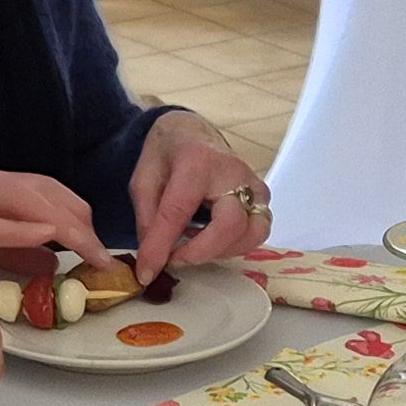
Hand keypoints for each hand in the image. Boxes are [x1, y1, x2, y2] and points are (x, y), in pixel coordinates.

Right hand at [0, 166, 103, 287]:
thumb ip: (11, 250)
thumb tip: (51, 260)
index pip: (46, 188)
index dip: (78, 214)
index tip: (98, 244)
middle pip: (47, 190)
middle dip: (81, 221)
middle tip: (101, 255)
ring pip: (30, 201)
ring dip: (67, 228)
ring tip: (90, 253)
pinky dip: (27, 230)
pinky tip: (52, 242)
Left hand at [131, 107, 270, 277]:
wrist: (192, 133)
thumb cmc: (167, 154)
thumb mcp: (143, 180)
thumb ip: (147, 218)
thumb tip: (153, 259)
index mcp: (196, 161)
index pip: (179, 212)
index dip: (160, 247)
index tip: (146, 272)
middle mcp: (232, 172)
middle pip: (229, 225)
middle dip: (200, 252)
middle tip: (174, 259)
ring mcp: (253, 184)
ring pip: (251, 234)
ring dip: (219, 251)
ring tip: (192, 246)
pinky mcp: (262, 197)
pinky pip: (257, 232)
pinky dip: (232, 245)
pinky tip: (208, 239)